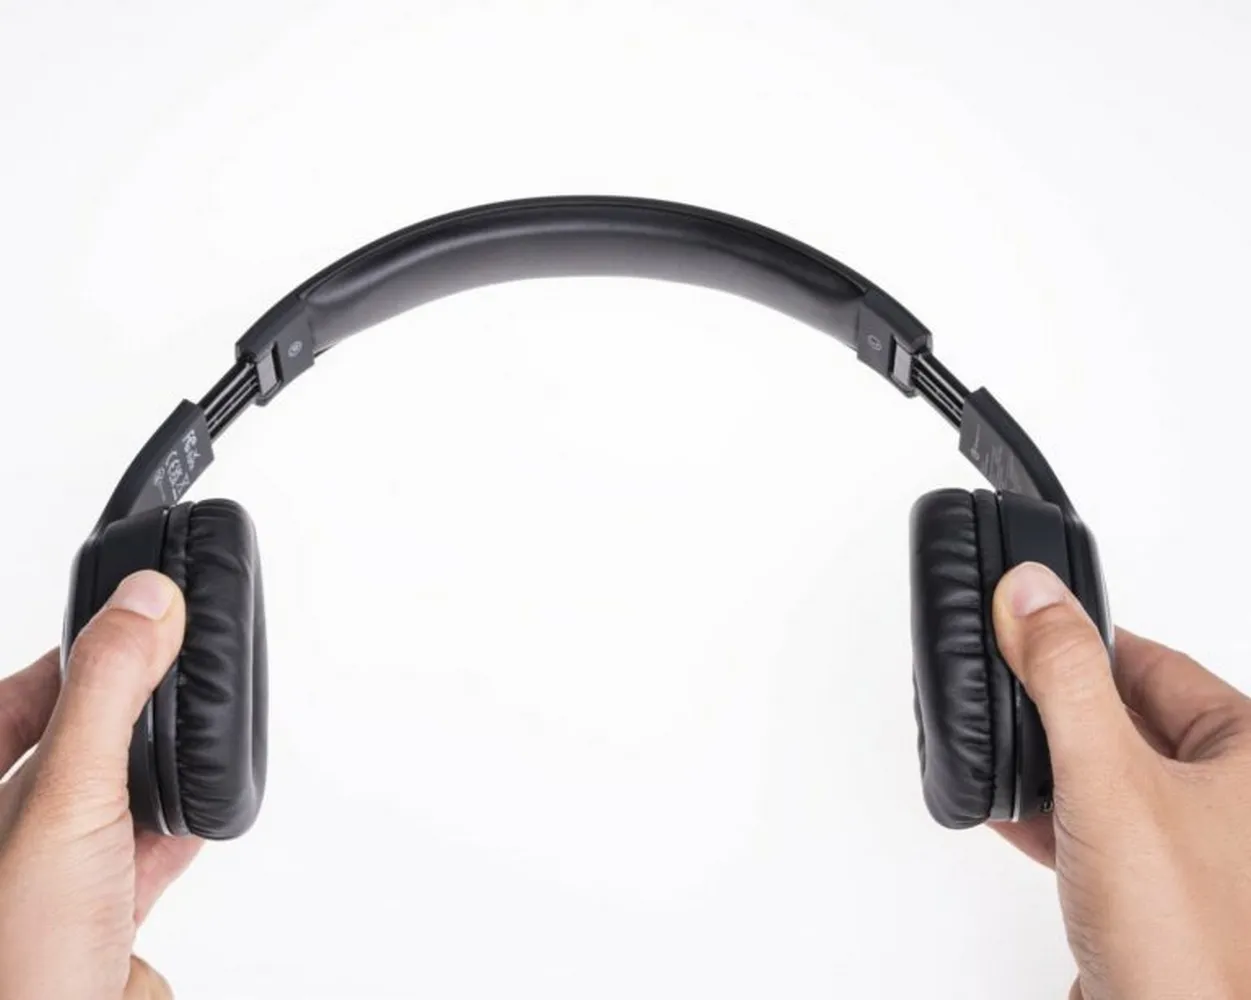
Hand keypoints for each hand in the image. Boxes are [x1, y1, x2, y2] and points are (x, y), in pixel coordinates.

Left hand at [0, 570, 200, 999]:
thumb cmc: (23, 958)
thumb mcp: (66, 800)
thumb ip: (107, 696)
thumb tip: (146, 601)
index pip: (2, 708)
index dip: (54, 665)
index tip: (115, 630)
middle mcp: (7, 846)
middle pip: (58, 753)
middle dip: (116, 711)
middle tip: (168, 668)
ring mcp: (49, 888)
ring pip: (103, 806)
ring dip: (148, 768)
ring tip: (188, 726)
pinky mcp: (99, 927)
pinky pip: (141, 861)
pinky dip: (177, 829)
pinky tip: (205, 811)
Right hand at [988, 562, 1250, 999]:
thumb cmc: (1188, 940)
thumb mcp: (1110, 781)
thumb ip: (1065, 680)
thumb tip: (1033, 593)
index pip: (1156, 662)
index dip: (1084, 640)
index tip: (1027, 623)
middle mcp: (1236, 800)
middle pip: (1131, 717)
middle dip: (1060, 706)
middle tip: (1005, 682)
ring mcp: (1202, 852)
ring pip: (1111, 777)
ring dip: (1051, 764)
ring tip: (998, 747)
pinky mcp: (1160, 896)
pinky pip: (1099, 832)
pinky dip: (1052, 817)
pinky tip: (1008, 811)